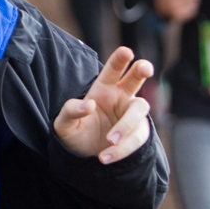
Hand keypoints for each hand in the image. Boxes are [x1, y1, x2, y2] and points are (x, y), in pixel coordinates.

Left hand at [53, 46, 154, 163]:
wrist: (84, 155)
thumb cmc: (75, 132)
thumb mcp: (64, 124)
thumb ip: (71, 111)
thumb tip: (89, 105)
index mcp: (103, 88)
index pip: (112, 70)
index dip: (120, 59)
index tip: (126, 51)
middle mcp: (121, 97)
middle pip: (136, 79)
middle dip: (142, 70)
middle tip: (145, 68)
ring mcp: (131, 114)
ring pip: (140, 109)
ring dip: (126, 124)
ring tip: (109, 140)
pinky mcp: (138, 133)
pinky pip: (136, 138)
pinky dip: (121, 149)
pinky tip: (104, 157)